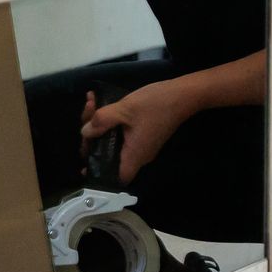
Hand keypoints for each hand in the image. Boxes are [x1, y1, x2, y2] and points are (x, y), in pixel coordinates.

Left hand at [80, 83, 196, 184]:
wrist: (186, 93)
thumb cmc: (157, 104)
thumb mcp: (125, 108)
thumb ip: (101, 121)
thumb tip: (85, 132)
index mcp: (134, 154)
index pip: (115, 178)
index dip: (98, 173)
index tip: (86, 156)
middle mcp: (138, 154)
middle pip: (108, 156)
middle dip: (92, 137)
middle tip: (87, 117)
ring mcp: (142, 144)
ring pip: (112, 142)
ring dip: (99, 124)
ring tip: (91, 102)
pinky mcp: (144, 134)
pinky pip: (121, 133)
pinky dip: (110, 121)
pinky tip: (100, 102)